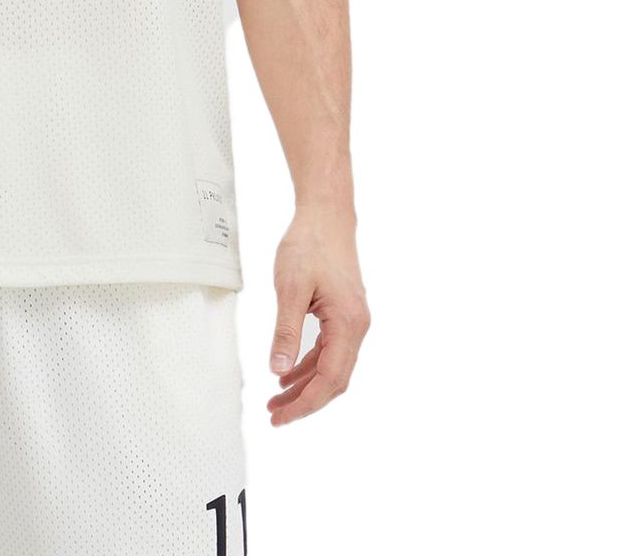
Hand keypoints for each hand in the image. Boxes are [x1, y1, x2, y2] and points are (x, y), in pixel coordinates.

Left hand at [267, 203, 368, 425]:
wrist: (327, 215)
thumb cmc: (310, 245)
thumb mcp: (290, 288)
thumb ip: (287, 331)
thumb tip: (279, 369)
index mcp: (348, 324)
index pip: (329, 378)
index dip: (305, 403)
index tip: (281, 417)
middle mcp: (356, 327)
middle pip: (334, 380)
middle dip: (305, 401)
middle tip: (275, 415)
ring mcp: (352, 321)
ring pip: (332, 367)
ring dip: (305, 386)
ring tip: (276, 399)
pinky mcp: (343, 313)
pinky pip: (329, 350)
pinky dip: (309, 365)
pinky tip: (288, 371)